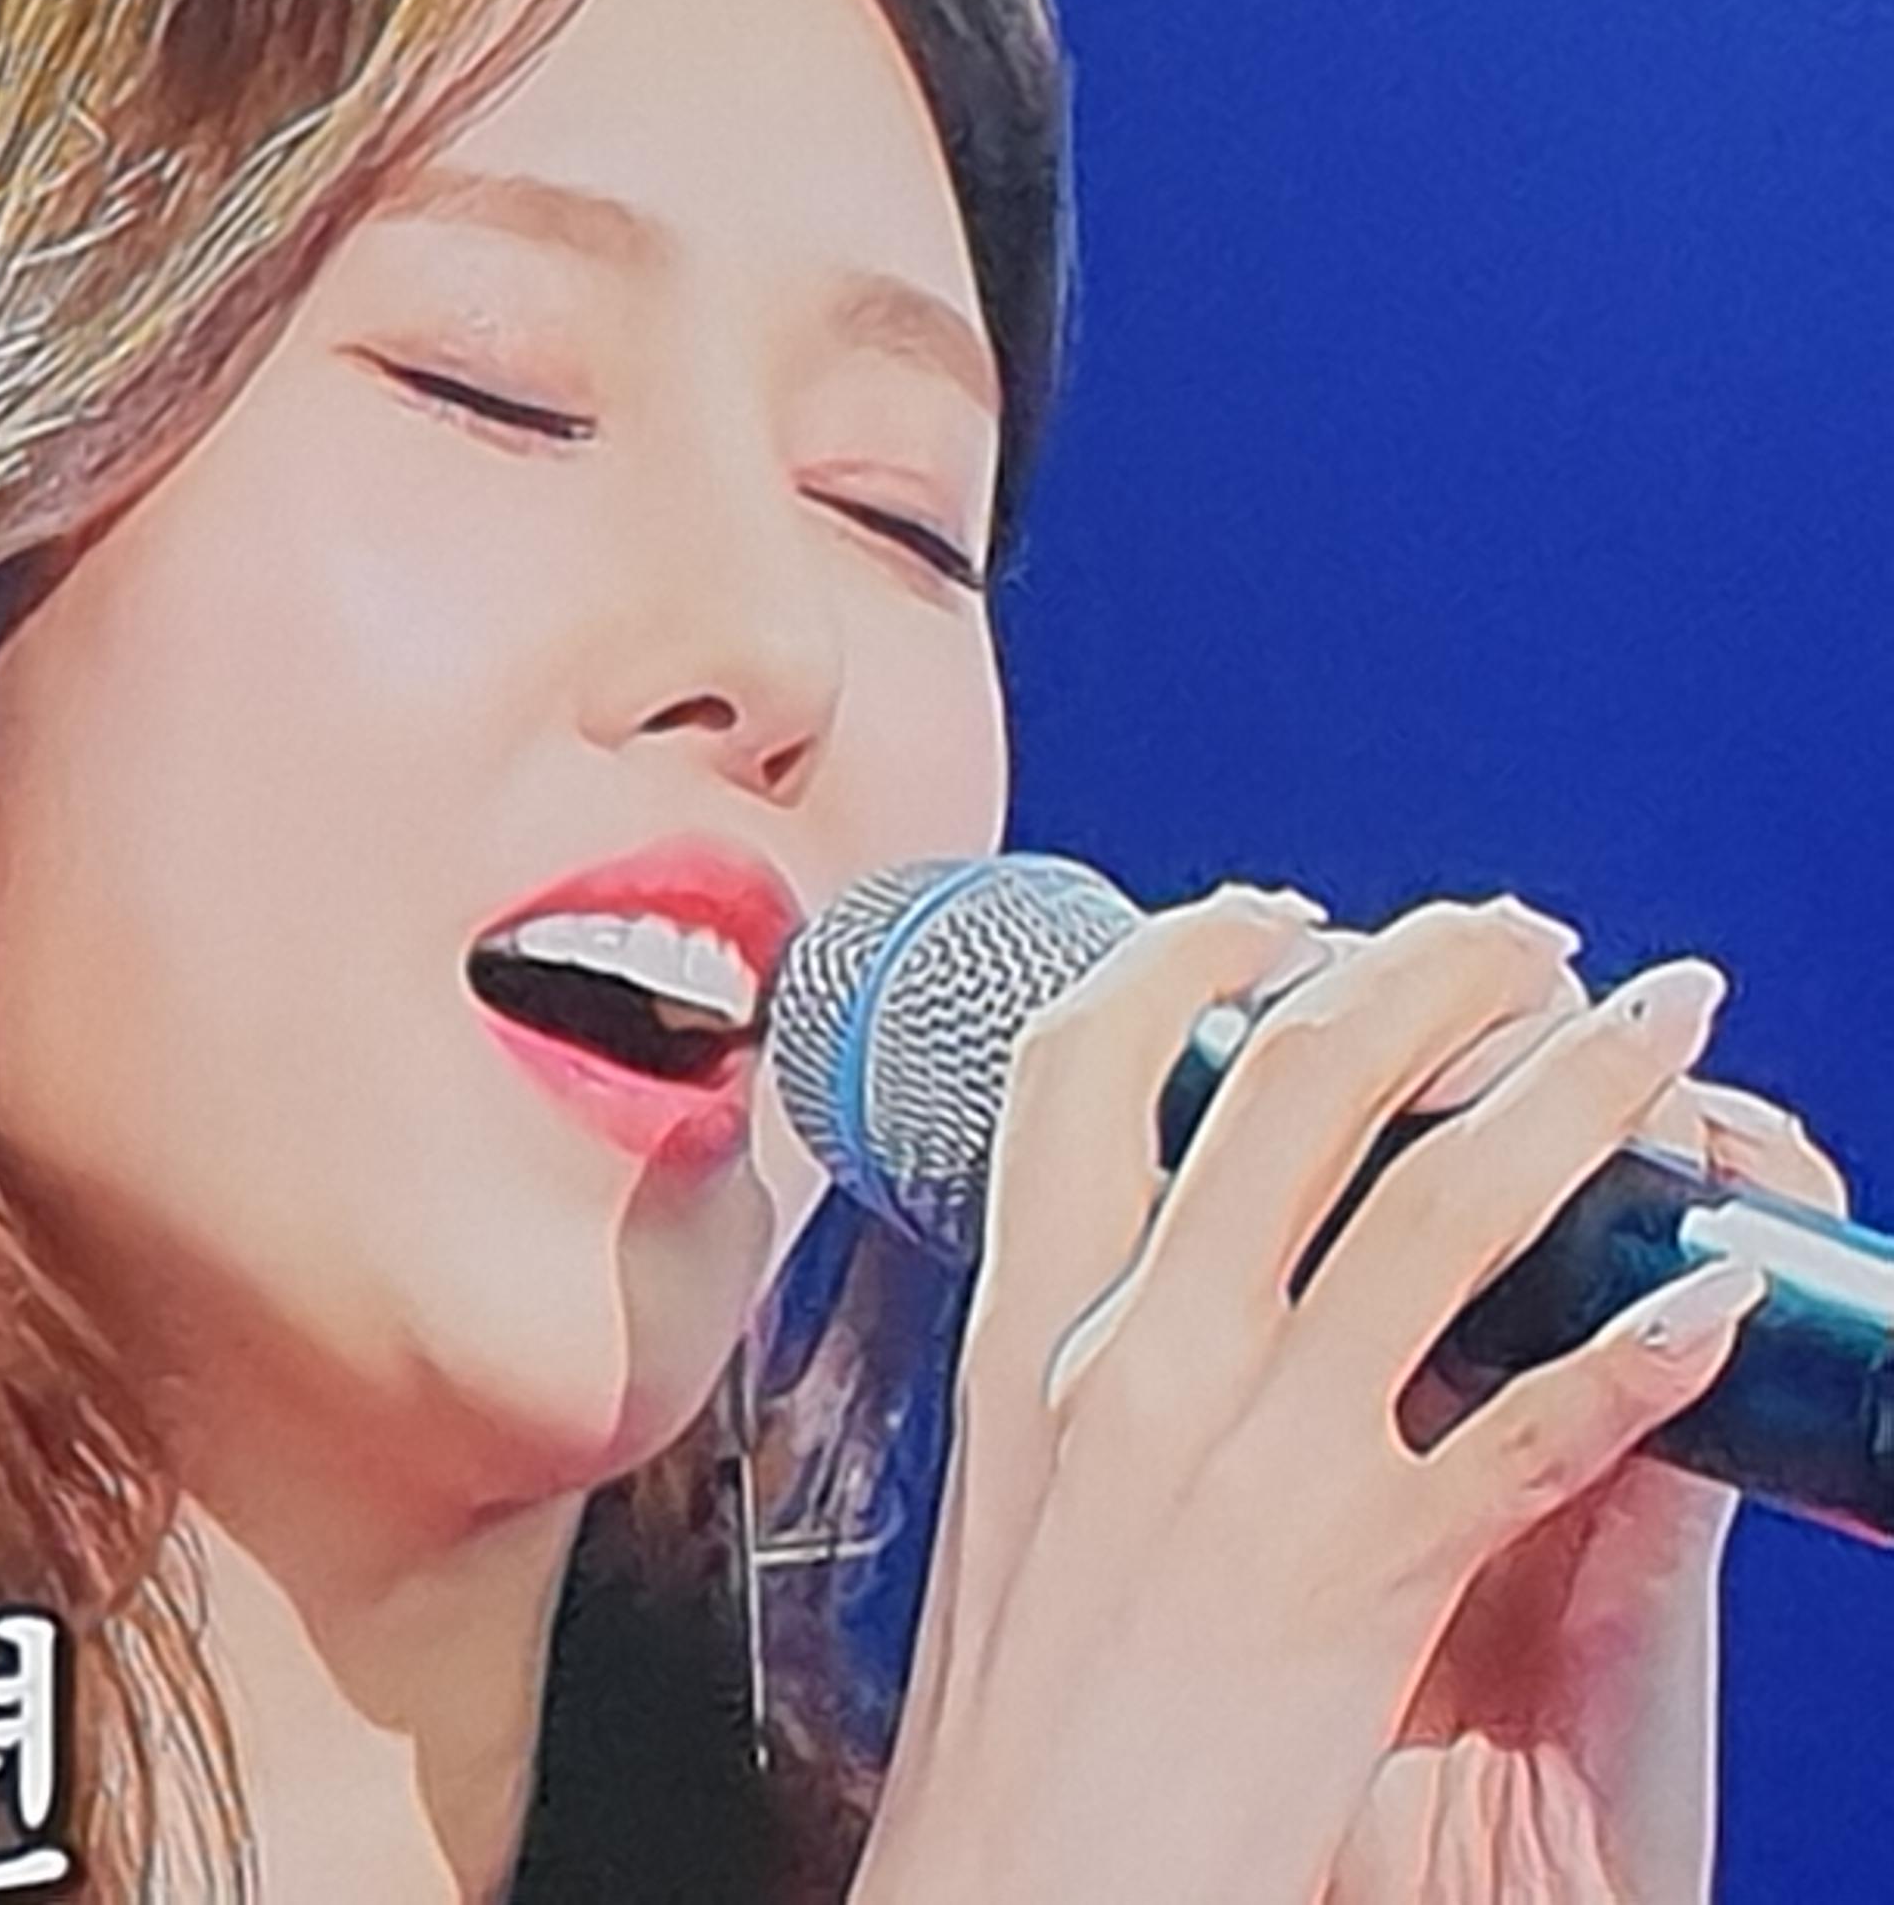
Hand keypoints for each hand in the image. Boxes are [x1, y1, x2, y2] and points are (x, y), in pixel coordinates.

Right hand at [847, 893, 1777, 1904]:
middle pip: (1288, 1081)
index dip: (1198, 954)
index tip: (1288, 917)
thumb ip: (1079, 1360)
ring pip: (1441, 1209)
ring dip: (1583, 1092)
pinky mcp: (1357, 1571)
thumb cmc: (1017, 1714)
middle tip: (1526, 939)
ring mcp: (1244, 1454)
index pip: (1085, 1063)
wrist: (1006, 1888)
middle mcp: (1126, 1358)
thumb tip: (1166, 1264)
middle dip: (1431, 972)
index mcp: (1024, 1330)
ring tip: (1665, 1031)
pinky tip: (1718, 1301)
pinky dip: (1648, 1347)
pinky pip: (1537, 1424)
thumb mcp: (1012, 1485)